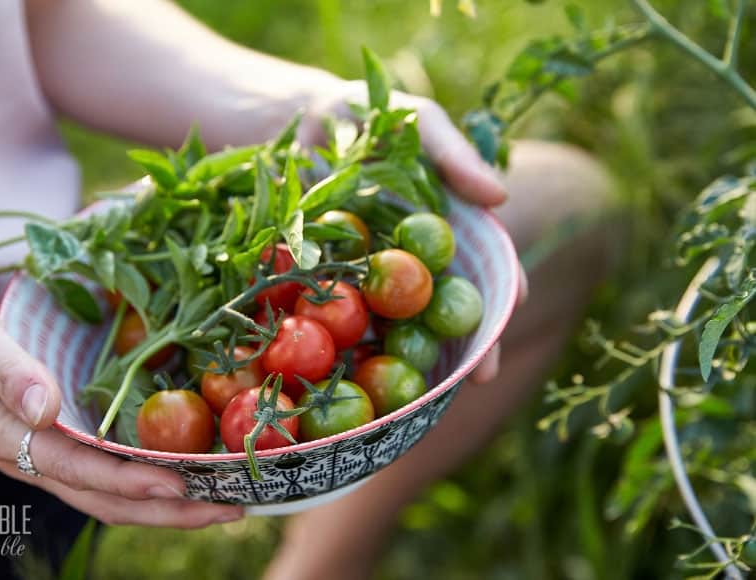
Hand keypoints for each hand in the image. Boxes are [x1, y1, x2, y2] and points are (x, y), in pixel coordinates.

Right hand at [0, 273, 242, 527]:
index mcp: (7, 437)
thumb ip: (5, 369)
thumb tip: (45, 407)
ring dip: (167, 501)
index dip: (131, 482)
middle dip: (169, 509)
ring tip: (222, 499)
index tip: (181, 486)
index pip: (79, 470)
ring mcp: (43, 448)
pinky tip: (185, 467)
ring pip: (110, 491)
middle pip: (105, 498)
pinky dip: (148, 475)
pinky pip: (106, 467)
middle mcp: (30, 454)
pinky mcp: (56, 434)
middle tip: (230, 509)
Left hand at [299, 81, 528, 382]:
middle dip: (464, 346)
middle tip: (478, 379)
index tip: (510, 315)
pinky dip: (348, 350)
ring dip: (410, 364)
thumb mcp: (410, 122)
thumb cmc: (359, 115)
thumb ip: (452, 153)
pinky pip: (336, 321)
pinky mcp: (317, 287)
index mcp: (437, 230)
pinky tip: (355, 378)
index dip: (500, 293)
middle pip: (443, 312)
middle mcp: (406, 263)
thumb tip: (500, 195)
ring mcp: (362, 280)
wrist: (283, 121)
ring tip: (425, 397)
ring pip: (395, 329)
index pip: (479, 267)